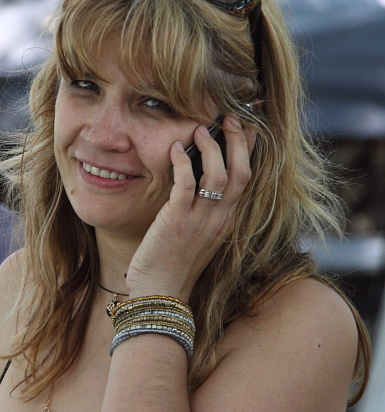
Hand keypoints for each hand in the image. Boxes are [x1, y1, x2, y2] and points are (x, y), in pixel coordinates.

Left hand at [126, 116, 255, 300]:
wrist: (160, 293)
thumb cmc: (173, 264)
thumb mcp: (198, 235)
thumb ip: (203, 210)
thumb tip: (197, 179)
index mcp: (227, 221)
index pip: (247, 180)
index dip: (249, 151)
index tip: (246, 128)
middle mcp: (220, 219)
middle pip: (241, 172)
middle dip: (237, 141)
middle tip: (228, 118)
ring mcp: (200, 221)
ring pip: (218, 175)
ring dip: (211, 147)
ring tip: (199, 129)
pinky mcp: (177, 221)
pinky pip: (186, 184)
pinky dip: (182, 162)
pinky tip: (175, 149)